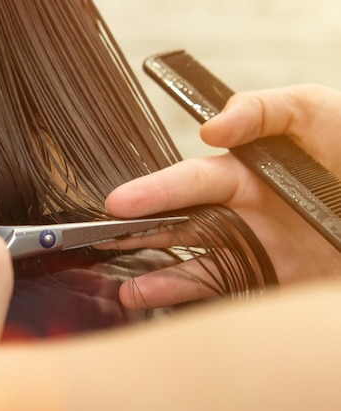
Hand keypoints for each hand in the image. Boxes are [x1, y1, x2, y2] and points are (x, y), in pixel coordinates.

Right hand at [104, 84, 340, 308]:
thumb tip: (211, 130)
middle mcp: (241, 211)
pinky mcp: (272, 280)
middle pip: (180, 223)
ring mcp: (255, 248)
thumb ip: (260, 109)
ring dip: (156, 274)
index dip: (153, 191)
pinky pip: (224, 291)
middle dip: (138, 231)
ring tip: (122, 286)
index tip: (119, 202)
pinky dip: (188, 299)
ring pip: (193, 262)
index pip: (189, 182)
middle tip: (100, 239)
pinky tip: (156, 301)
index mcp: (245, 171)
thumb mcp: (311, 110)